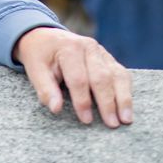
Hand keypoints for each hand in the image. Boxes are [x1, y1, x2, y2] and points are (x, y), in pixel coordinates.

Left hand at [14, 26, 132, 127]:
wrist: (46, 38)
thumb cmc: (40, 56)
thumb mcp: (35, 69)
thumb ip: (45, 89)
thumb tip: (56, 109)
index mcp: (70, 48)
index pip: (79, 79)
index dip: (82, 101)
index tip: (86, 120)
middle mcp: (89, 47)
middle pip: (102, 77)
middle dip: (107, 103)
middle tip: (112, 124)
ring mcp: (102, 52)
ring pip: (117, 76)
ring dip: (123, 99)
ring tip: (126, 119)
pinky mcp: (109, 59)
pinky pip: (122, 74)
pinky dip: (126, 91)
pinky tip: (127, 107)